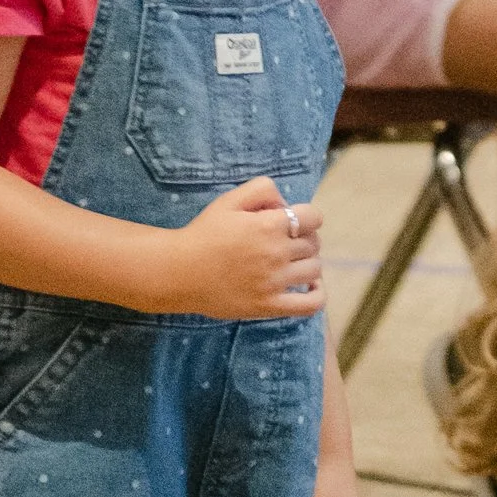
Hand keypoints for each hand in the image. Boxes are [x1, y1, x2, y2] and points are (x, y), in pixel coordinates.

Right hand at [153, 177, 324, 322]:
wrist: (179, 272)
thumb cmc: (204, 234)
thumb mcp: (230, 200)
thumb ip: (263, 190)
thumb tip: (285, 204)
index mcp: (270, 225)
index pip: (314, 217)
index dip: (306, 217)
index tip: (291, 222)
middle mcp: (277, 253)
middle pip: (313, 243)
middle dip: (304, 239)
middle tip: (284, 242)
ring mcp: (275, 282)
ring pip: (314, 269)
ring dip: (308, 263)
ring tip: (291, 262)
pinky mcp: (269, 306)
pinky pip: (310, 304)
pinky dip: (317, 293)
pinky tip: (309, 285)